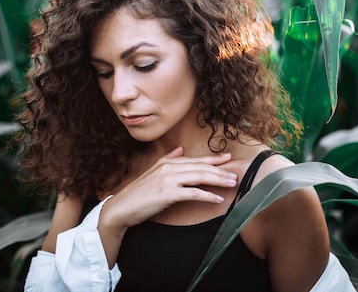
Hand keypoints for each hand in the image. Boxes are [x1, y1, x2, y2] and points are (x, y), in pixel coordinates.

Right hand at [101, 147, 236, 229]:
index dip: (213, 159)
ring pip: (200, 177)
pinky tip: (218, 199)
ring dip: (218, 180)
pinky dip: (207, 195)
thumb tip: (180, 150)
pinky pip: (193, 193)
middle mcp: (169, 167)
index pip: (195, 160)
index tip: (227, 158)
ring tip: (231, 183)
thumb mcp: (153, 172)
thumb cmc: (139, 194)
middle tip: (235, 174)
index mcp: (167, 162)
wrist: (121, 208)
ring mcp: (168, 179)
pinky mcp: (168, 193)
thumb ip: (168, 159)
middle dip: (220, 170)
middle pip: (201, 167)